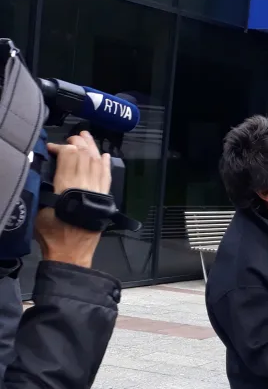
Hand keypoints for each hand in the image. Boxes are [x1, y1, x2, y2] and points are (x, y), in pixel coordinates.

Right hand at [34, 132, 111, 268]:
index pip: (70, 156)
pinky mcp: (104, 199)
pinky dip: (106, 164)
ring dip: (93, 148)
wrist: (71, 252)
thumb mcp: (38, 208)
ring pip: (98, 163)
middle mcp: (85, 185)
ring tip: (87, 137)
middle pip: (85, 156)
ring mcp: (97, 191)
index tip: (52, 147)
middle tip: (72, 136)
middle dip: (79, 143)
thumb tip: (41, 170)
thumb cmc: (51, 233)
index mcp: (67, 186)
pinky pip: (107, 176)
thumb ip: (41, 187)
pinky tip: (105, 156)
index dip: (62, 146)